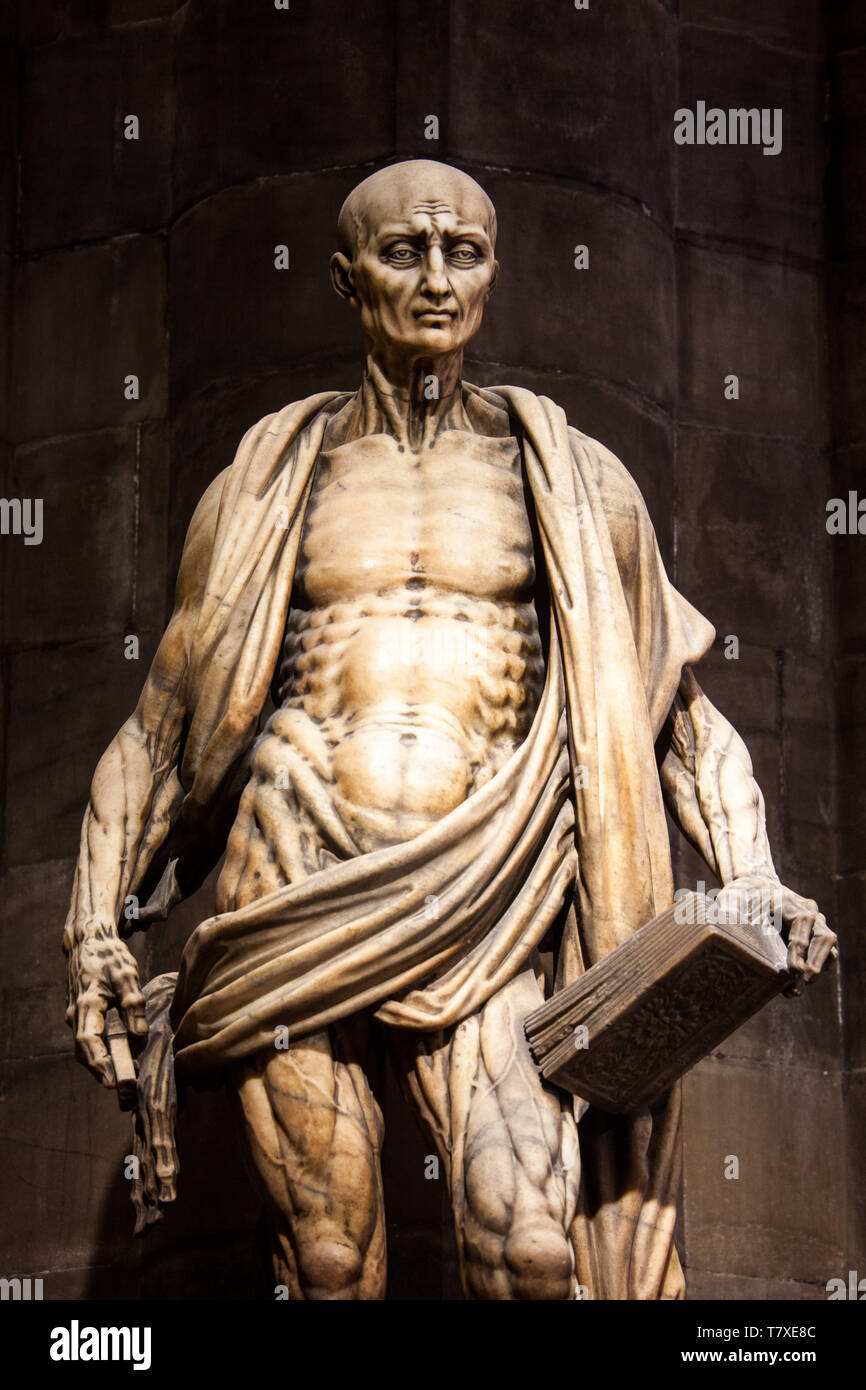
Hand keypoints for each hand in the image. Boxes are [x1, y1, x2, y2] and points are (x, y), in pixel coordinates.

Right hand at [64, 920, 147, 1085]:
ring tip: (128, 1087)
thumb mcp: (126, 974)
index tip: (115, 1084)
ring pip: (86, 1049)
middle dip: (104, 1075)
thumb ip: (132, 1003)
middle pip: (86, 1053)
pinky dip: (103, 1054)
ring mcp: (77, 1016)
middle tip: (128, 1097)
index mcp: (86, 1005)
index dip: (101, 1065)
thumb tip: (139, 1035)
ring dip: (104, 1068)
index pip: (88, 1043)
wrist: (88, 941)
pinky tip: (123, 1062)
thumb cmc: (109, 956)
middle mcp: (76, 1015)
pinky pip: (90, 1040)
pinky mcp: (82, 1016)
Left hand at [713, 874, 836, 995]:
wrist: (755, 889)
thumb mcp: (732, 899)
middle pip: (823, 937)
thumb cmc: (743, 895)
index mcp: (790, 901)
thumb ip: (730, 913)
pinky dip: (815, 969)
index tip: (795, 969)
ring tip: (798, 987)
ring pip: (828, 948)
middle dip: (816, 960)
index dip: (799, 948)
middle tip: (805, 980)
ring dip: (818, 967)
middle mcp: (809, 912)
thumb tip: (723, 933)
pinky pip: (824, 955)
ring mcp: (815, 925)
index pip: (803, 923)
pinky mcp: (813, 938)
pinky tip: (796, 986)